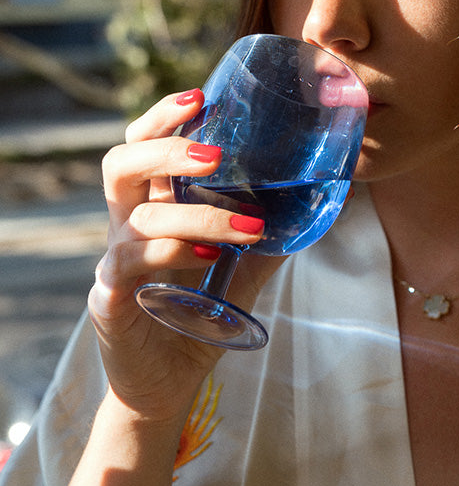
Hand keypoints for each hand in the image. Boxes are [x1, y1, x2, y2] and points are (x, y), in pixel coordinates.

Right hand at [88, 89, 283, 421]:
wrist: (164, 389)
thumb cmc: (195, 324)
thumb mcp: (240, 278)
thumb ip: (269, 244)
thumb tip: (322, 208)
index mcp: (150, 211)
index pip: (142, 147)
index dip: (164, 118)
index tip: (201, 96)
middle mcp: (125, 229)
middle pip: (121, 165)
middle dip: (167, 147)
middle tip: (215, 151)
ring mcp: (113, 264)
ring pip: (137, 217)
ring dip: (197, 214)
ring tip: (246, 226)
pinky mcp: (110, 301)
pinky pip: (128, 264)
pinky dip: (171, 254)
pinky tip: (209, 259)